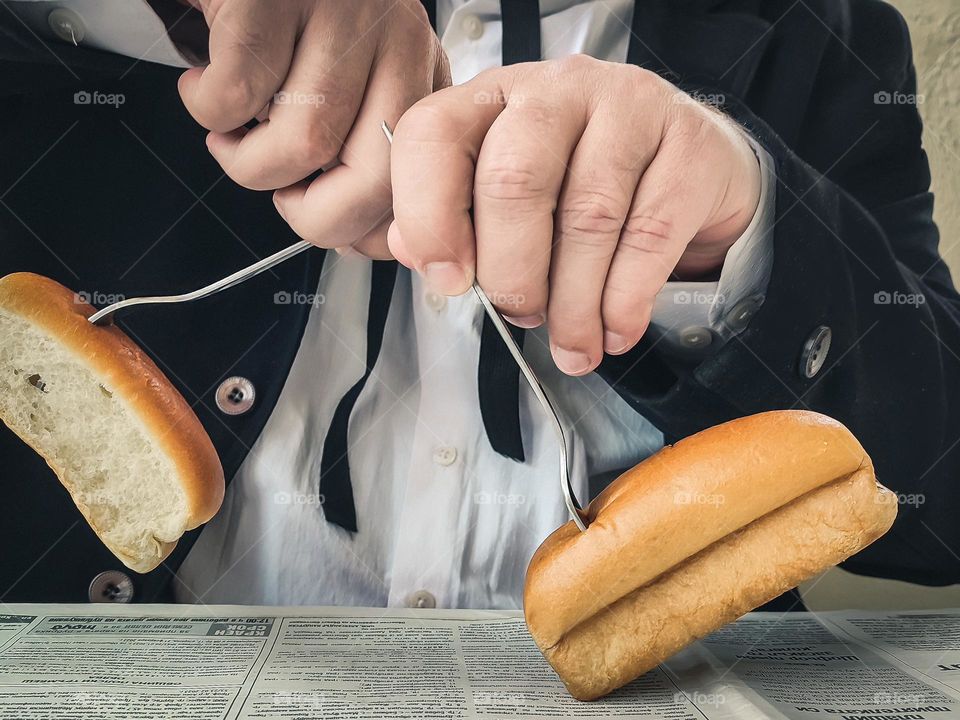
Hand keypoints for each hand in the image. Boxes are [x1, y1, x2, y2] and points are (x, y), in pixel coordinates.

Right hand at [178, 0, 448, 257]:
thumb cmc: (286, 24)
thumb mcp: (352, 85)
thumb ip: (366, 152)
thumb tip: (359, 240)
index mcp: (420, 71)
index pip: (420, 181)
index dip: (369, 227)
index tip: (333, 230)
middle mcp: (395, 38)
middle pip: (372, 179)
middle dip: (312, 215)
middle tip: (281, 192)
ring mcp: (338, 11)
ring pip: (304, 143)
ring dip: (247, 162)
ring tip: (232, 133)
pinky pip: (238, 96)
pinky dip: (207, 110)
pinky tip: (204, 85)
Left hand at [389, 55, 760, 374]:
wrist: (691, 166)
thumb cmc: (582, 185)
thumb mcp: (508, 195)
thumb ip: (453, 220)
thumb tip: (412, 251)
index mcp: (493, 99)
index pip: (434, 136)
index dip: (429, 216)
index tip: (449, 280)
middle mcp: (557, 89)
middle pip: (513, 182)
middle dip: (511, 274)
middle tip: (522, 315)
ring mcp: (630, 107)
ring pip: (587, 219)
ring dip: (573, 305)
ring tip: (574, 344)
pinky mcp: (690, 144)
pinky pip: (649, 236)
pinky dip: (625, 301)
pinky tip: (615, 328)